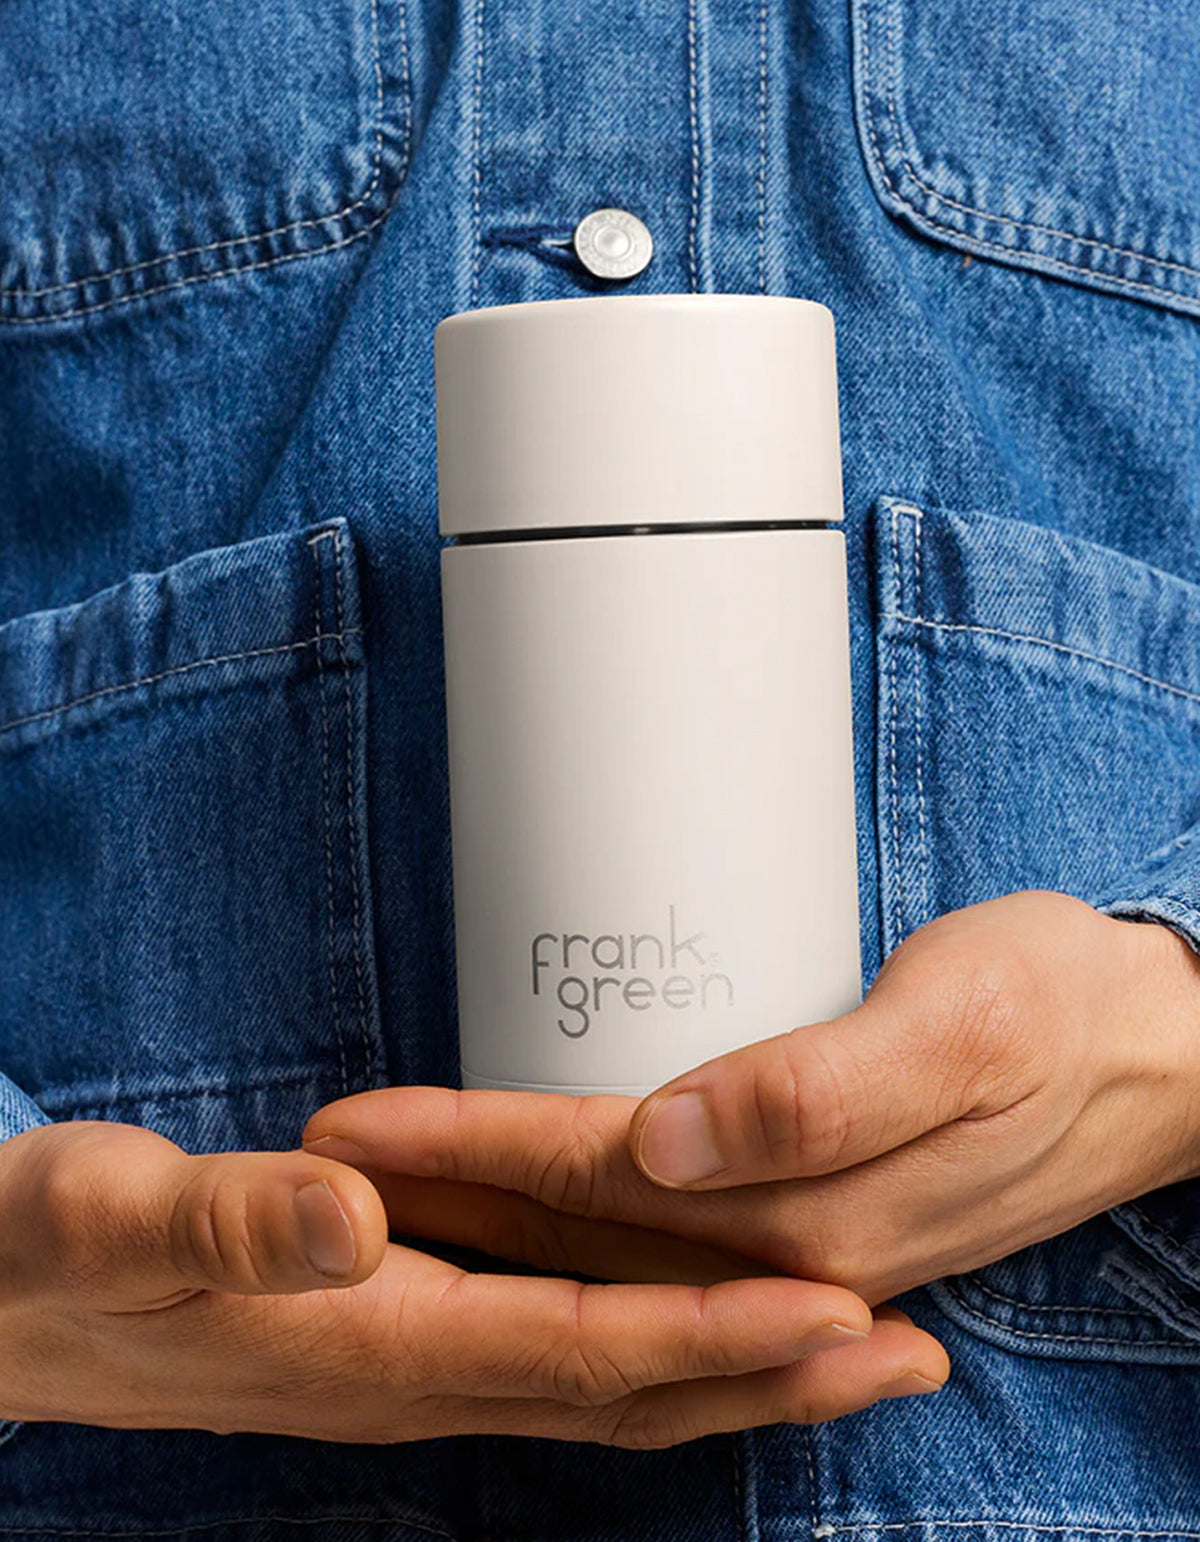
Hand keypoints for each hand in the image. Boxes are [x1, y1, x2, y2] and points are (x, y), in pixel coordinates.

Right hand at [0, 1119, 945, 1448]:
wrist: (7, 1308)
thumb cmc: (59, 1257)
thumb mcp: (118, 1218)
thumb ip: (235, 1222)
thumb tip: (351, 1209)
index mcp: (370, 1340)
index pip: (579, 1348)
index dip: (711, 1332)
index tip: (834, 1309)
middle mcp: (416, 1376)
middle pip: (632, 1393)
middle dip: (774, 1378)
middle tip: (912, 1352)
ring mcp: (416, 1372)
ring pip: (614, 1392)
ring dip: (740, 1375)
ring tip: (858, 1348)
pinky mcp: (408, 1345)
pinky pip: (567, 1366)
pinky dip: (661, 1355)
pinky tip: (705, 1328)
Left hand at [301, 891, 1199, 1308]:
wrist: (1153, 1054)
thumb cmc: (1060, 1012)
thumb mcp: (965, 1025)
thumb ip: (822, 1091)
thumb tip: (672, 1141)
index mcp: (805, 1220)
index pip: (587, 1187)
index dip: (460, 1152)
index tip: (349, 1131)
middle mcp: (787, 1259)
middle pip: (572, 1231)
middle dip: (438, 1194)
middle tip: (321, 1156)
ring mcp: (797, 1251)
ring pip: (603, 1247)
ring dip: (487, 1218)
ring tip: (387, 1184)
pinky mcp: (809, 1219)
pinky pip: (656, 1240)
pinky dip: (570, 1229)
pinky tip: (527, 1215)